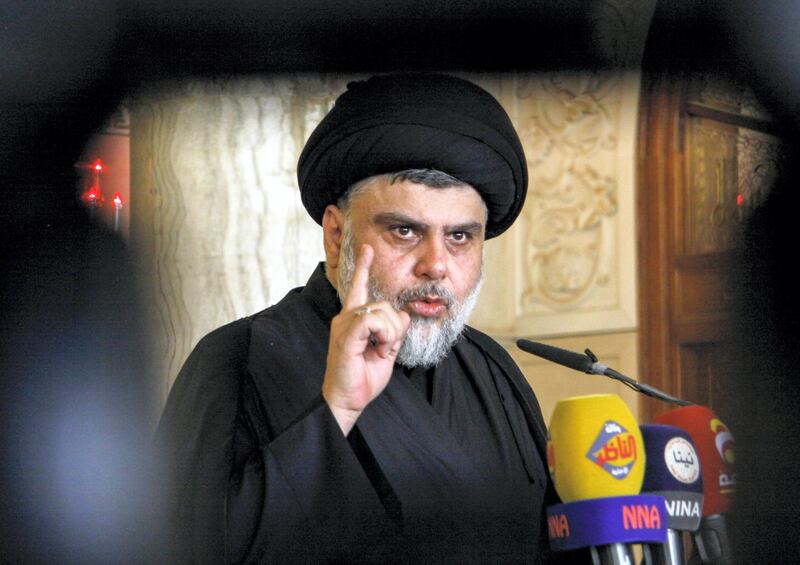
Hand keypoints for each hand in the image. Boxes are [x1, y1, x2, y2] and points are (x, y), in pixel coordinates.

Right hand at [322, 244, 410, 434]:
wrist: (348, 400)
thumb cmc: (362, 379)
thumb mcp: (385, 352)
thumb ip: (394, 332)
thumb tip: (404, 313)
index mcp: (353, 320)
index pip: (359, 288)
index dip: (364, 267)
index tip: (368, 248)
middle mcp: (346, 318)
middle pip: (383, 305)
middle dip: (395, 327)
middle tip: (386, 349)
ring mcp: (344, 326)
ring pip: (382, 312)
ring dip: (391, 334)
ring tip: (380, 351)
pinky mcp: (345, 336)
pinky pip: (372, 321)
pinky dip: (384, 335)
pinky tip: (378, 349)